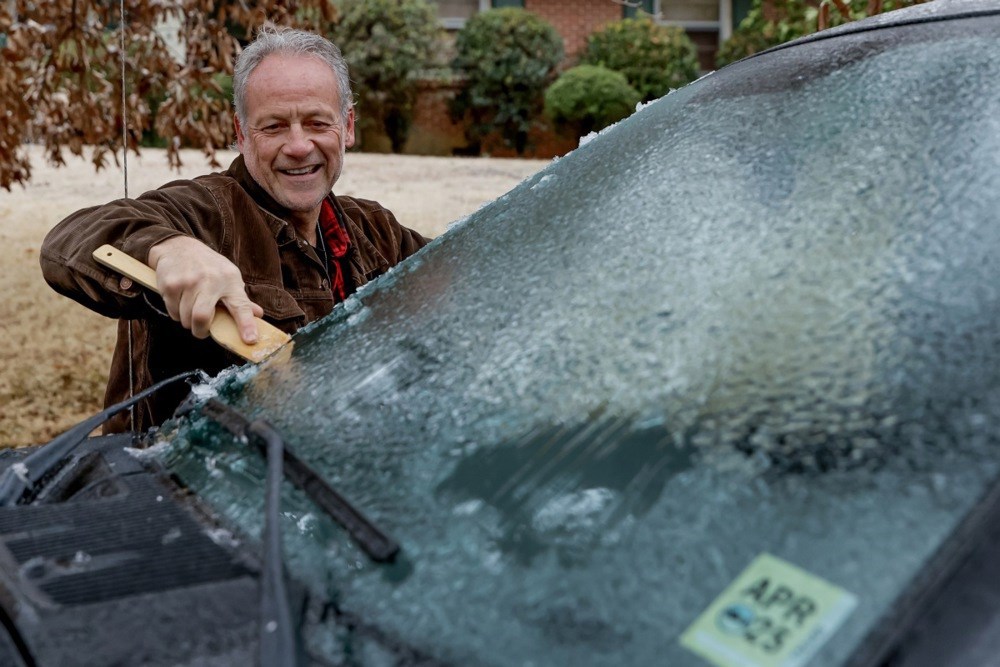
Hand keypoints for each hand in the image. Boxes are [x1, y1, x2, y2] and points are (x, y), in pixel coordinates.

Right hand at [147, 236, 263, 343]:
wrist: (178, 246)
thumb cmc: (208, 266)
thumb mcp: (229, 277)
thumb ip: (241, 299)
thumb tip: (258, 315)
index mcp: (230, 281)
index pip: (241, 306)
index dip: (246, 325)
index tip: (250, 340)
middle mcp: (210, 280)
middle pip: (202, 318)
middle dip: (200, 330)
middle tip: (201, 330)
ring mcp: (188, 281)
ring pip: (185, 318)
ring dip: (187, 321)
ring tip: (190, 308)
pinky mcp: (170, 284)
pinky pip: (172, 311)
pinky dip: (176, 312)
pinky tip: (180, 300)